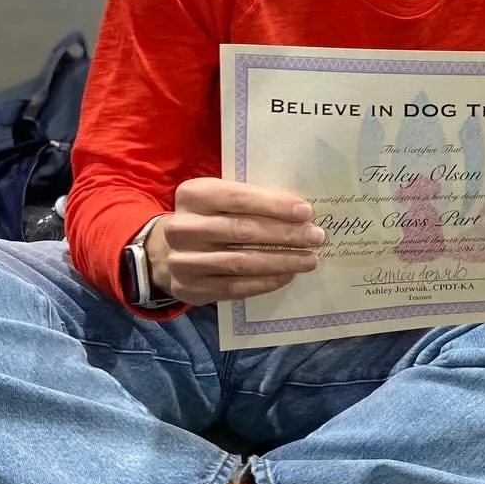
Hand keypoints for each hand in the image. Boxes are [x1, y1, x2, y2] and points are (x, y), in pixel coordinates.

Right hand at [145, 178, 324, 304]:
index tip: (306, 212)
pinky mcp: (189, 288)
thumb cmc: (209, 217)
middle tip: (315, 237)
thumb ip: (252, 200)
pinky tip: (287, 275)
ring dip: (281, 261)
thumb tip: (301, 213)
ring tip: (309, 260)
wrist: (168, 250)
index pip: (238, 198)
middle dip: (285, 234)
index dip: (274, 205)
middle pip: (242, 231)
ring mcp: (183, 260)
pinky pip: (234, 287)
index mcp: (192, 194)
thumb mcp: (221, 199)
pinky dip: (265, 282)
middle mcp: (183, 227)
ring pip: (241, 262)